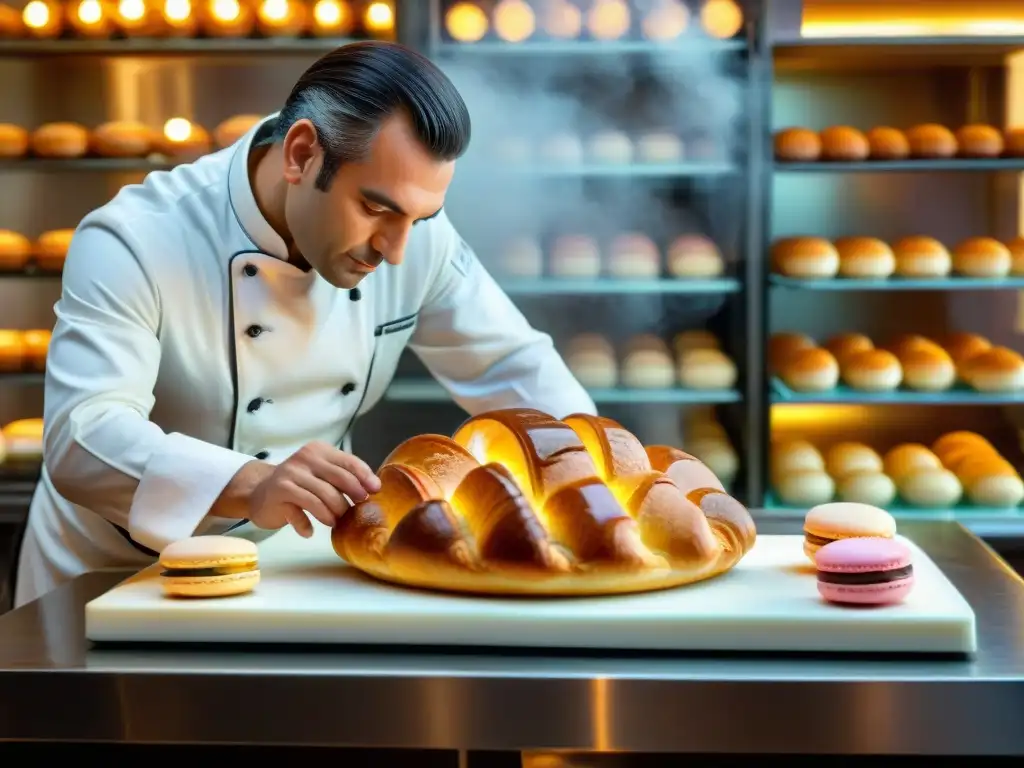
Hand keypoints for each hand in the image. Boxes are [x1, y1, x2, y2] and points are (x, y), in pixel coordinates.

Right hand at [248, 442, 380, 537]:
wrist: (259, 492)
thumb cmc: (298, 484)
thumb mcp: (320, 473)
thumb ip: (341, 476)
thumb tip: (372, 489)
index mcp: (318, 451)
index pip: (348, 462)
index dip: (365, 477)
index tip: (375, 491)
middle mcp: (303, 460)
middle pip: (337, 479)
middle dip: (351, 497)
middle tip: (357, 510)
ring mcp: (289, 477)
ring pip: (320, 497)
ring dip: (332, 514)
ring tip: (335, 522)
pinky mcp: (277, 495)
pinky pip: (298, 513)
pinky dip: (306, 525)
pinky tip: (310, 532)